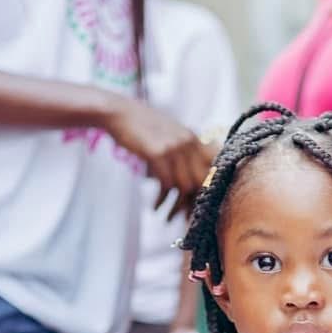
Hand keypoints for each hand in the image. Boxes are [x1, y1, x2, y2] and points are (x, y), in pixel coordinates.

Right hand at [107, 100, 214, 217]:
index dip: (209, 190)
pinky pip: (167, 184)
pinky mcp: (159, 153)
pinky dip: (161, 200)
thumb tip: (189, 185)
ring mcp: (175, 147)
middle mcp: (189, 142)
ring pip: (185, 186)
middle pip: (201, 181)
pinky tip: (155, 207)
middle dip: (194, 204)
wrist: (119, 113)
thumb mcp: (168, 135)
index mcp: (194, 138)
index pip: (212, 168)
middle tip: (185, 219)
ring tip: (167, 218)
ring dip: (175, 207)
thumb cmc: (141, 127)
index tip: (201, 207)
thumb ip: (182, 153)